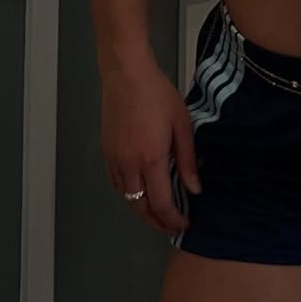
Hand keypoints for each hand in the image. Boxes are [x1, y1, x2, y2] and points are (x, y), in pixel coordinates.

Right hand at [101, 54, 199, 236]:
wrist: (127, 74)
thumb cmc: (158, 95)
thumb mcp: (182, 124)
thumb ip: (187, 160)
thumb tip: (194, 189)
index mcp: (150, 159)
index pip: (161, 204)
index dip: (173, 219)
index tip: (184, 224)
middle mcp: (129, 165)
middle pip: (140, 208)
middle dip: (157, 223)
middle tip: (171, 227)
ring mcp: (114, 160)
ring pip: (126, 199)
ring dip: (142, 211)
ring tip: (158, 213)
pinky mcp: (106, 153)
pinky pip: (117, 184)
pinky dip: (129, 195)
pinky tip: (139, 192)